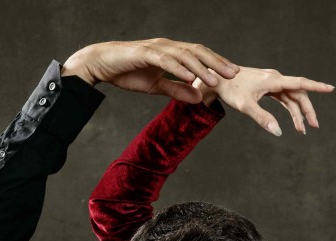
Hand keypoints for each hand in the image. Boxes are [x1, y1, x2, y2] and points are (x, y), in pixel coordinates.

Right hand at [62, 39, 238, 102]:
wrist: (102, 65)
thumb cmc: (128, 73)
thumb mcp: (157, 86)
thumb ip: (177, 90)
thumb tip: (199, 97)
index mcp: (171, 53)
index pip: (199, 57)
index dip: (216, 64)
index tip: (232, 74)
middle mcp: (167, 47)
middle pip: (197, 52)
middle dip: (216, 63)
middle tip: (233, 74)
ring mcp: (156, 48)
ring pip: (184, 56)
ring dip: (201, 68)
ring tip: (216, 80)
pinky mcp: (145, 53)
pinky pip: (166, 60)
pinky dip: (179, 69)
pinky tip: (190, 78)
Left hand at [194, 66, 334, 135]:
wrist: (218, 80)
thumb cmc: (231, 91)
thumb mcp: (246, 106)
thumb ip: (263, 119)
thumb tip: (279, 132)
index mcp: (274, 80)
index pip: (300, 83)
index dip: (316, 86)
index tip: (331, 88)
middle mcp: (275, 78)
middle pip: (299, 94)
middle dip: (307, 110)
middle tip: (314, 127)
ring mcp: (272, 82)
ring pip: (292, 98)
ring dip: (299, 113)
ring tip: (303, 130)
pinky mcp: (268, 87)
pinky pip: (284, 99)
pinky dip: (290, 110)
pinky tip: (294, 122)